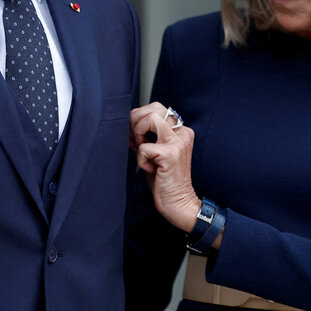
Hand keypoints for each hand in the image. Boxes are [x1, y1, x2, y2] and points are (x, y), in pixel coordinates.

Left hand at [130, 102, 201, 232]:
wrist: (178, 203)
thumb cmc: (164, 179)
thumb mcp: (155, 152)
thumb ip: (147, 136)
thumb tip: (128, 124)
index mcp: (181, 131)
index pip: (156, 108)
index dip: (139, 119)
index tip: (135, 137)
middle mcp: (182, 133)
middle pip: (154, 107)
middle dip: (137, 120)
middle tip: (135, 140)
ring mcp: (178, 142)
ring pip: (151, 118)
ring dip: (139, 133)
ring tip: (141, 149)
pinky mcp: (171, 154)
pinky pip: (144, 147)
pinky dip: (140, 159)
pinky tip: (149, 168)